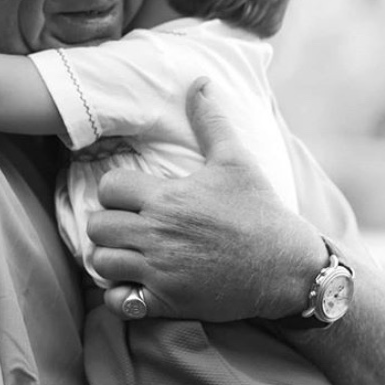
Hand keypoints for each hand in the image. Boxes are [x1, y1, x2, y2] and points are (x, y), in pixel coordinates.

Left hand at [87, 79, 325, 321]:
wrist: (288, 268)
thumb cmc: (260, 211)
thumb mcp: (237, 161)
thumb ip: (211, 122)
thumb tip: (199, 82)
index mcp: (168, 197)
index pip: (109, 188)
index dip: (115, 192)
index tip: (131, 198)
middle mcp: (158, 234)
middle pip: (97, 226)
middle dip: (108, 224)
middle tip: (126, 226)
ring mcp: (160, 270)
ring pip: (101, 262)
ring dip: (109, 258)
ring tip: (127, 254)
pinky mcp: (166, 301)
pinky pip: (116, 301)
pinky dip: (118, 295)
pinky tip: (134, 285)